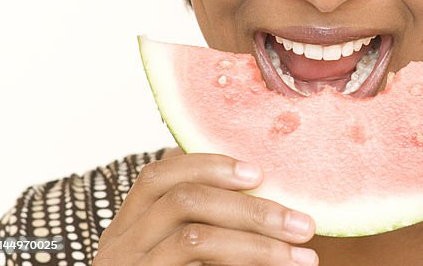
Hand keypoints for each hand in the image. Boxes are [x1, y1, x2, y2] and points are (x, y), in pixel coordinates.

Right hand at [93, 152, 318, 265]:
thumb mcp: (193, 249)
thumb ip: (215, 221)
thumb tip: (271, 191)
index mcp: (129, 226)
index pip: (158, 175)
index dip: (209, 165)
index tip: (259, 173)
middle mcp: (118, 247)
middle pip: (184, 200)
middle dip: (252, 209)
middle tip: (304, 226)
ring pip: (195, 238)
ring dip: (258, 244)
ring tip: (303, 258)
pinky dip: (242, 262)